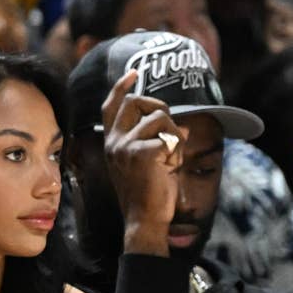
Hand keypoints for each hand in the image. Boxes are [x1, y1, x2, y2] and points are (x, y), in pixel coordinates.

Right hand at [100, 69, 182, 254]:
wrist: (145, 220)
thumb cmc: (149, 195)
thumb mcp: (149, 162)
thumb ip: (157, 140)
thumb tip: (181, 124)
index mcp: (111, 143)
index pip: (111, 106)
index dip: (122, 87)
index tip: (134, 73)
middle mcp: (114, 142)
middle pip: (137, 102)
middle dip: (160, 108)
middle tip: (170, 129)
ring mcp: (124, 146)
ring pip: (159, 117)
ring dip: (173, 135)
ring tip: (170, 159)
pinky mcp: (140, 153)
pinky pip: (170, 137)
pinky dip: (177, 151)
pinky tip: (171, 168)